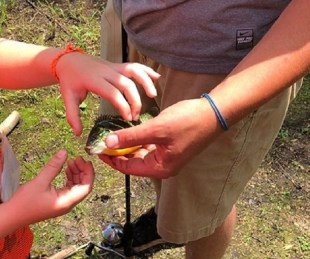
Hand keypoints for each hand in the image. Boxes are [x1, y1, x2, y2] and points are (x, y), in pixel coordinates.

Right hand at [9, 149, 93, 223]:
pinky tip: (65, 170)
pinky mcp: (56, 202)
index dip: (89, 174)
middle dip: (83, 172)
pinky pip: (68, 189)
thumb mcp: (40, 181)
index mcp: (66, 201)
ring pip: (76, 187)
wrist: (12, 216)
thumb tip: (64, 151)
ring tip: (70, 161)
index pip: (86, 187)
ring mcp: (62, 204)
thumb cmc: (25, 201)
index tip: (86, 161)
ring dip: (76, 174)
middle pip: (82, 187)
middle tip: (77, 158)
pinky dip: (69, 179)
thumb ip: (53, 166)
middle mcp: (67, 204)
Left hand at [55, 53, 159, 135]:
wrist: (69, 61)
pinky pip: (134, 66)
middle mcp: (106, 72)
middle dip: (135, 101)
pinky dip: (146, 70)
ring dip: (145, 82)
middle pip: (126, 84)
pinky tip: (157, 77)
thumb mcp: (68, 98)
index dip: (123, 106)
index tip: (128, 119)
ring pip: (133, 71)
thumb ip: (73, 116)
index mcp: (94, 80)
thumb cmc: (69, 81)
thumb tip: (78, 133)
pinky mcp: (117, 66)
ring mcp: (113, 67)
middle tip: (136, 116)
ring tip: (153, 96)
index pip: (113, 93)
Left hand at [98, 98, 219, 178]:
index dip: (111, 159)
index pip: (129, 168)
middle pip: (134, 162)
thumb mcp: (156, 129)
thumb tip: (108, 143)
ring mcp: (167, 156)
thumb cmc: (188, 122)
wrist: (214, 112)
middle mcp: (163, 166)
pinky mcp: (170, 146)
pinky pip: (149, 145)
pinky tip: (130, 129)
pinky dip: (139, 139)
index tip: (96, 150)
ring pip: (141, 153)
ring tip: (112, 134)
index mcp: (160, 168)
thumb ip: (131, 137)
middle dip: (118, 151)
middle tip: (101, 140)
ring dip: (128, 144)